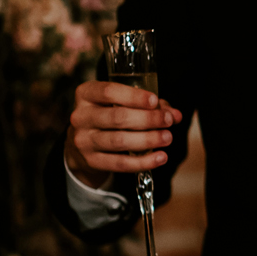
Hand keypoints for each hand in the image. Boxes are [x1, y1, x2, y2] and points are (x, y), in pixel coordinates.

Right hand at [64, 80, 182, 184]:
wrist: (83, 144)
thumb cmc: (109, 116)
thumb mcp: (123, 103)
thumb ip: (150, 106)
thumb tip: (175, 115)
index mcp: (86, 94)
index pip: (108, 92)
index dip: (134, 96)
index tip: (154, 101)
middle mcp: (81, 116)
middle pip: (117, 117)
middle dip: (147, 119)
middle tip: (168, 121)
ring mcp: (83, 140)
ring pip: (118, 140)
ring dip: (147, 139)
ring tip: (167, 138)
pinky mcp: (91, 161)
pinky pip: (119, 163)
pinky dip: (142, 161)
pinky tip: (160, 157)